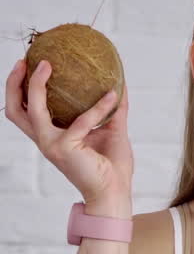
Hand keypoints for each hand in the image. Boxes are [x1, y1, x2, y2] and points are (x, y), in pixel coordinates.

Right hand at [4, 56, 133, 206]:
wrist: (115, 193)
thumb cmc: (112, 167)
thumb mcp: (112, 130)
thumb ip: (113, 108)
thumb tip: (121, 83)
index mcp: (51, 136)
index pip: (24, 112)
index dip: (19, 88)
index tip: (28, 64)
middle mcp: (46, 141)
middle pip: (14, 111)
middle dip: (13, 84)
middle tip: (26, 60)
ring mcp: (52, 145)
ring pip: (33, 110)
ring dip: (36, 85)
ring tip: (49, 65)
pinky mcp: (66, 148)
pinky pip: (82, 120)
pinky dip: (99, 106)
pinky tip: (113, 94)